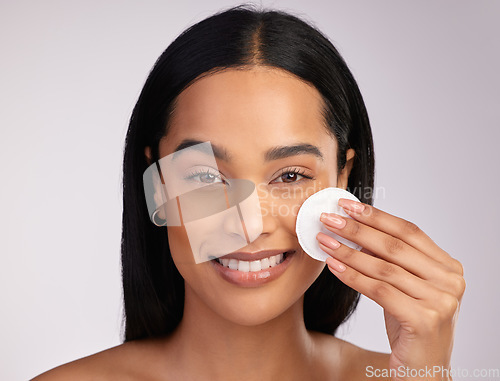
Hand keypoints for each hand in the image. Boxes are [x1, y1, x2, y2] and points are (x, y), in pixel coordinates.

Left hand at [316, 198, 464, 380]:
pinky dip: (353, 276)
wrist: (424, 371)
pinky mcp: (425, 320)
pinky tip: (333, 266)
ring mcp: (441, 300)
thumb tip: (354, 231)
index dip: (376, 216)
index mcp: (448, 267)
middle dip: (356, 230)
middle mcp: (450, 281)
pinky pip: (380, 290)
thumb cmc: (410, 326)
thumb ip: (391, 261)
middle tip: (328, 219)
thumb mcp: (405, 287)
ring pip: (384, 268)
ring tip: (324, 241)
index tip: (347, 205)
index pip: (408, 232)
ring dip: (348, 252)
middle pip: (394, 246)